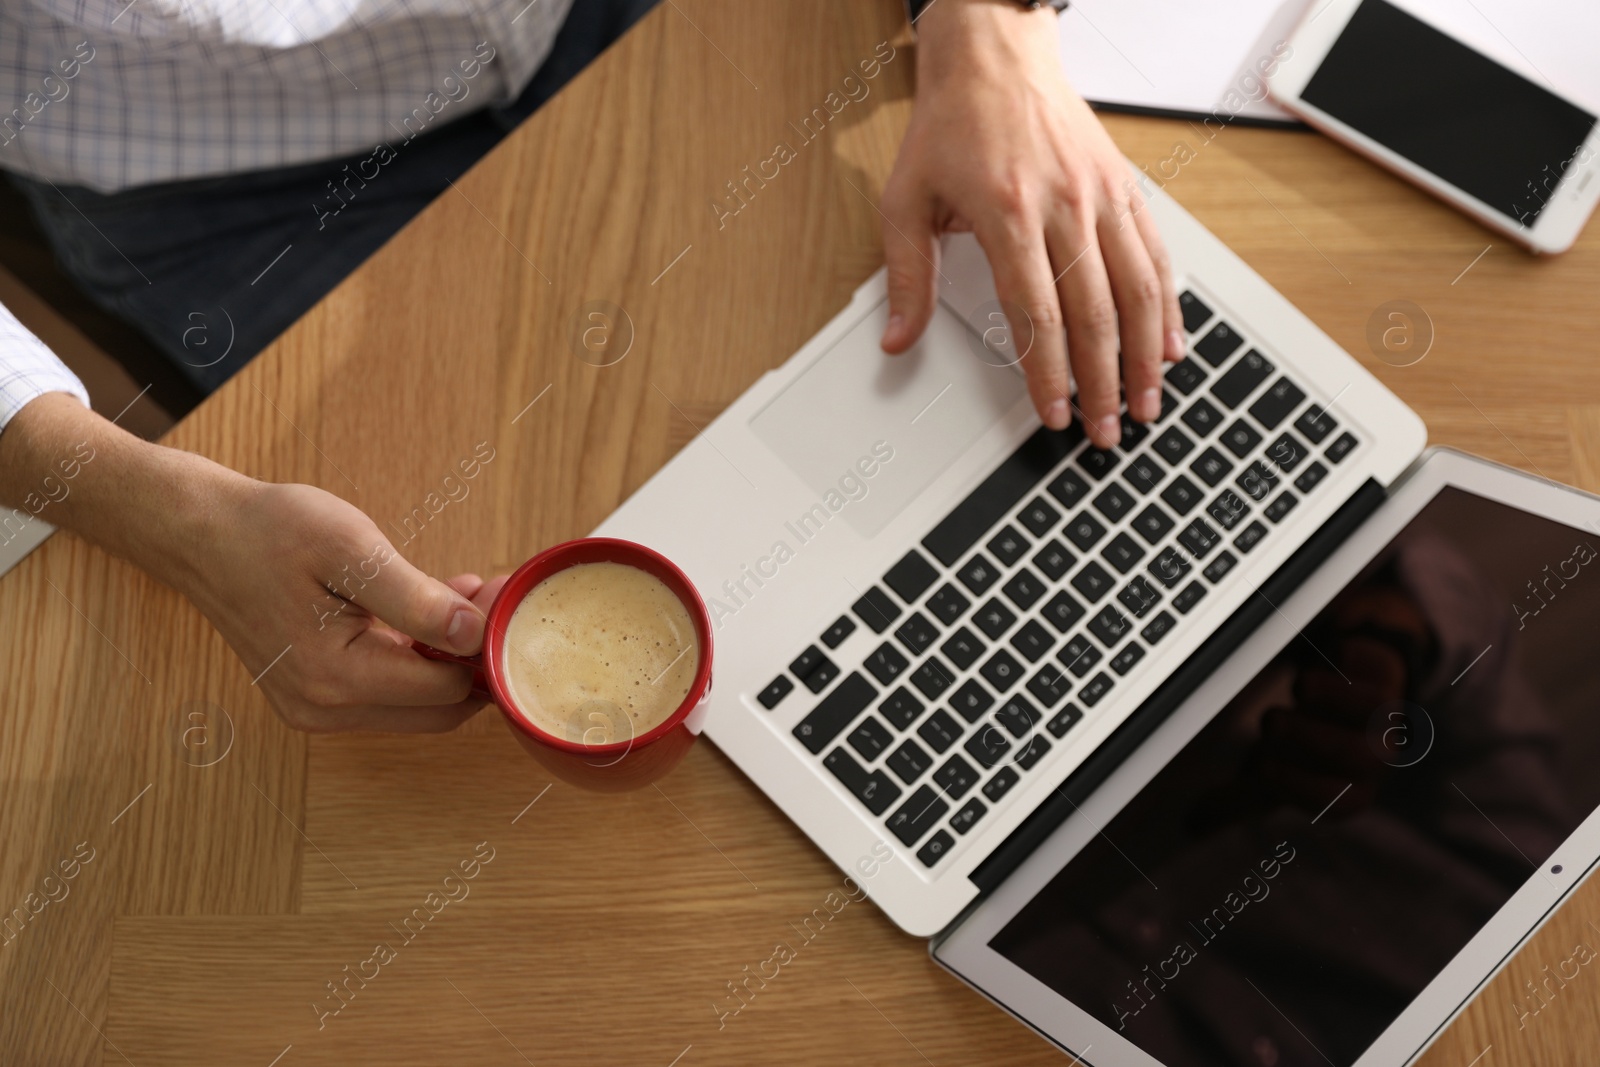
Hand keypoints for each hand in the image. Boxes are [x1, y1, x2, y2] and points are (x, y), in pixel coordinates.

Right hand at [1, 394, 503, 732]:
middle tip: (490, 592)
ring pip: (418, 703)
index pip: (447, 688)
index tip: (502, 591)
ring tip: (463, 593)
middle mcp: (325, 709)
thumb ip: (416, 599)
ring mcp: (317, 709)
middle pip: (439, 708)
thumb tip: (474, 634)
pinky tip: (430, 609)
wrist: (201, 534)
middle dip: (474, 656)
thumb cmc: (271, 531)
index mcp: (335, 678)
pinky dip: (418, 657)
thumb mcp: (351, 550)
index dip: (485, 644)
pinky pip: (388, 692)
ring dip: (449, 656)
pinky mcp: (316, 696)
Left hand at [880, 0, 1183, 447]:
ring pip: (1138, 290)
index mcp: (1008, 213)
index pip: (1035, 315)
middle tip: (1107, 431)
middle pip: (1095, 314)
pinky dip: (1169, 306)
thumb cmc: (951, 125)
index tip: (1054, 414)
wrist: (996, 55)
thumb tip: (898, 339)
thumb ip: (906, 276)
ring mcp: (1102, 197)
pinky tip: (1172, 344)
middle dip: (1103, 383)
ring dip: (1146, 356)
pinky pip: (1155, 256)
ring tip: (1148, 402)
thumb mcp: (905, 198)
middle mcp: (1064, 206)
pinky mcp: (1125, 188)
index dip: (1048, 373)